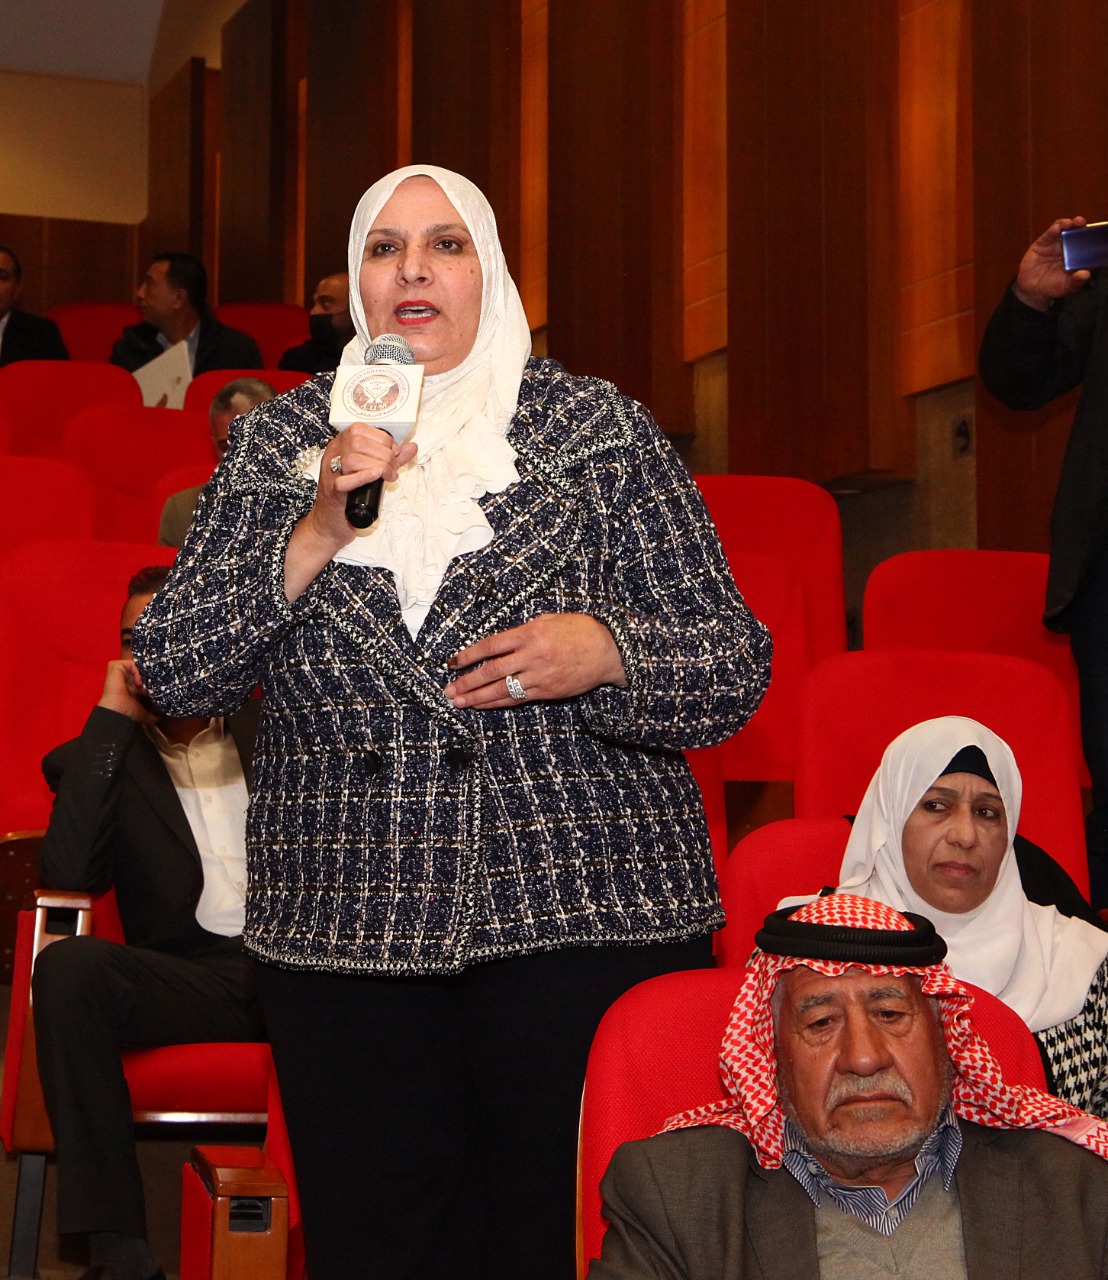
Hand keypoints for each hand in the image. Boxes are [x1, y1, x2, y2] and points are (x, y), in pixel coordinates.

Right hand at [98, 659, 158, 723]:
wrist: (117, 711)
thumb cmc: (127, 713)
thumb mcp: (144, 713)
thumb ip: (152, 715)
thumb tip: (160, 719)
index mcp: (130, 687)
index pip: (144, 678)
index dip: (151, 681)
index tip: (156, 688)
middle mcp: (125, 679)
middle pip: (141, 670)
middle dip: (149, 677)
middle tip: (150, 687)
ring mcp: (119, 672)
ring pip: (137, 666)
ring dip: (143, 675)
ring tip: (144, 686)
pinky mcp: (115, 667)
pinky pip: (130, 663)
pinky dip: (137, 671)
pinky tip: (138, 683)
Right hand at [284, 423, 418, 600]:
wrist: (331, 523)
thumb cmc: (351, 496)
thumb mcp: (372, 472)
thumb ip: (390, 458)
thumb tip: (411, 447)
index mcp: (340, 446)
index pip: (359, 429)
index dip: (382, 438)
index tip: (394, 452)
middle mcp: (332, 456)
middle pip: (357, 442)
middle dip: (383, 454)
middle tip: (393, 469)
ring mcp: (331, 474)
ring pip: (352, 459)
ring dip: (378, 466)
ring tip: (389, 477)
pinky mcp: (332, 492)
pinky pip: (343, 481)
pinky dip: (362, 476)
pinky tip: (376, 476)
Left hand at [444, 613, 626, 709]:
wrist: (609, 651)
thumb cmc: (580, 631)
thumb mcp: (550, 620)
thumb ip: (525, 630)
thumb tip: (502, 642)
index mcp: (530, 633)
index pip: (491, 646)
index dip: (468, 655)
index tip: (452, 662)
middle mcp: (532, 655)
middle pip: (491, 671)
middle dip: (466, 682)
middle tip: (448, 689)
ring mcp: (539, 676)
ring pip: (501, 689)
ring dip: (476, 697)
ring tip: (458, 702)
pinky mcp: (547, 691)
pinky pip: (517, 698)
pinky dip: (497, 702)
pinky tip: (483, 704)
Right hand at [1014, 216, 1091, 309]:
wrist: (1032, 290)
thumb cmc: (1052, 287)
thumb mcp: (1066, 287)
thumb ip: (1076, 281)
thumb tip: (1086, 274)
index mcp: (1077, 254)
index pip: (1085, 241)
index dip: (1090, 234)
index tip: (1094, 231)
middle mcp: (1067, 246)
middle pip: (1075, 231)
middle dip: (1079, 224)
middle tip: (1081, 222)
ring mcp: (1055, 243)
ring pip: (1063, 228)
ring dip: (1067, 223)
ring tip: (1070, 223)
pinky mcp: (1043, 242)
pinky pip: (1049, 233)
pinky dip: (1053, 229)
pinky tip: (1057, 228)